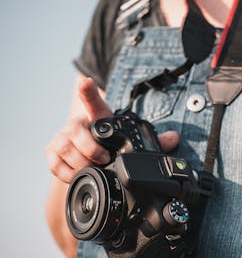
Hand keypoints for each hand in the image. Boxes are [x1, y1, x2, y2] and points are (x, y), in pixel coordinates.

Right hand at [45, 78, 179, 182]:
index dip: (88, 92)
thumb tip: (174, 138)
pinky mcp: (52, 153)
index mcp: (97, 119)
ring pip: (64, 148)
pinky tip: (78, 174)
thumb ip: (153, 140)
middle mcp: (76, 125)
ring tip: (93, 168)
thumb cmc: (109, 145)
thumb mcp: (129, 140)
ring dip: (80, 161)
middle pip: (75, 131)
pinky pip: (54, 163)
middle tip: (103, 159)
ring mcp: (62, 138)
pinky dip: (67, 172)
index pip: (92, 102)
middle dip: (90, 149)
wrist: (88, 158)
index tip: (86, 82)